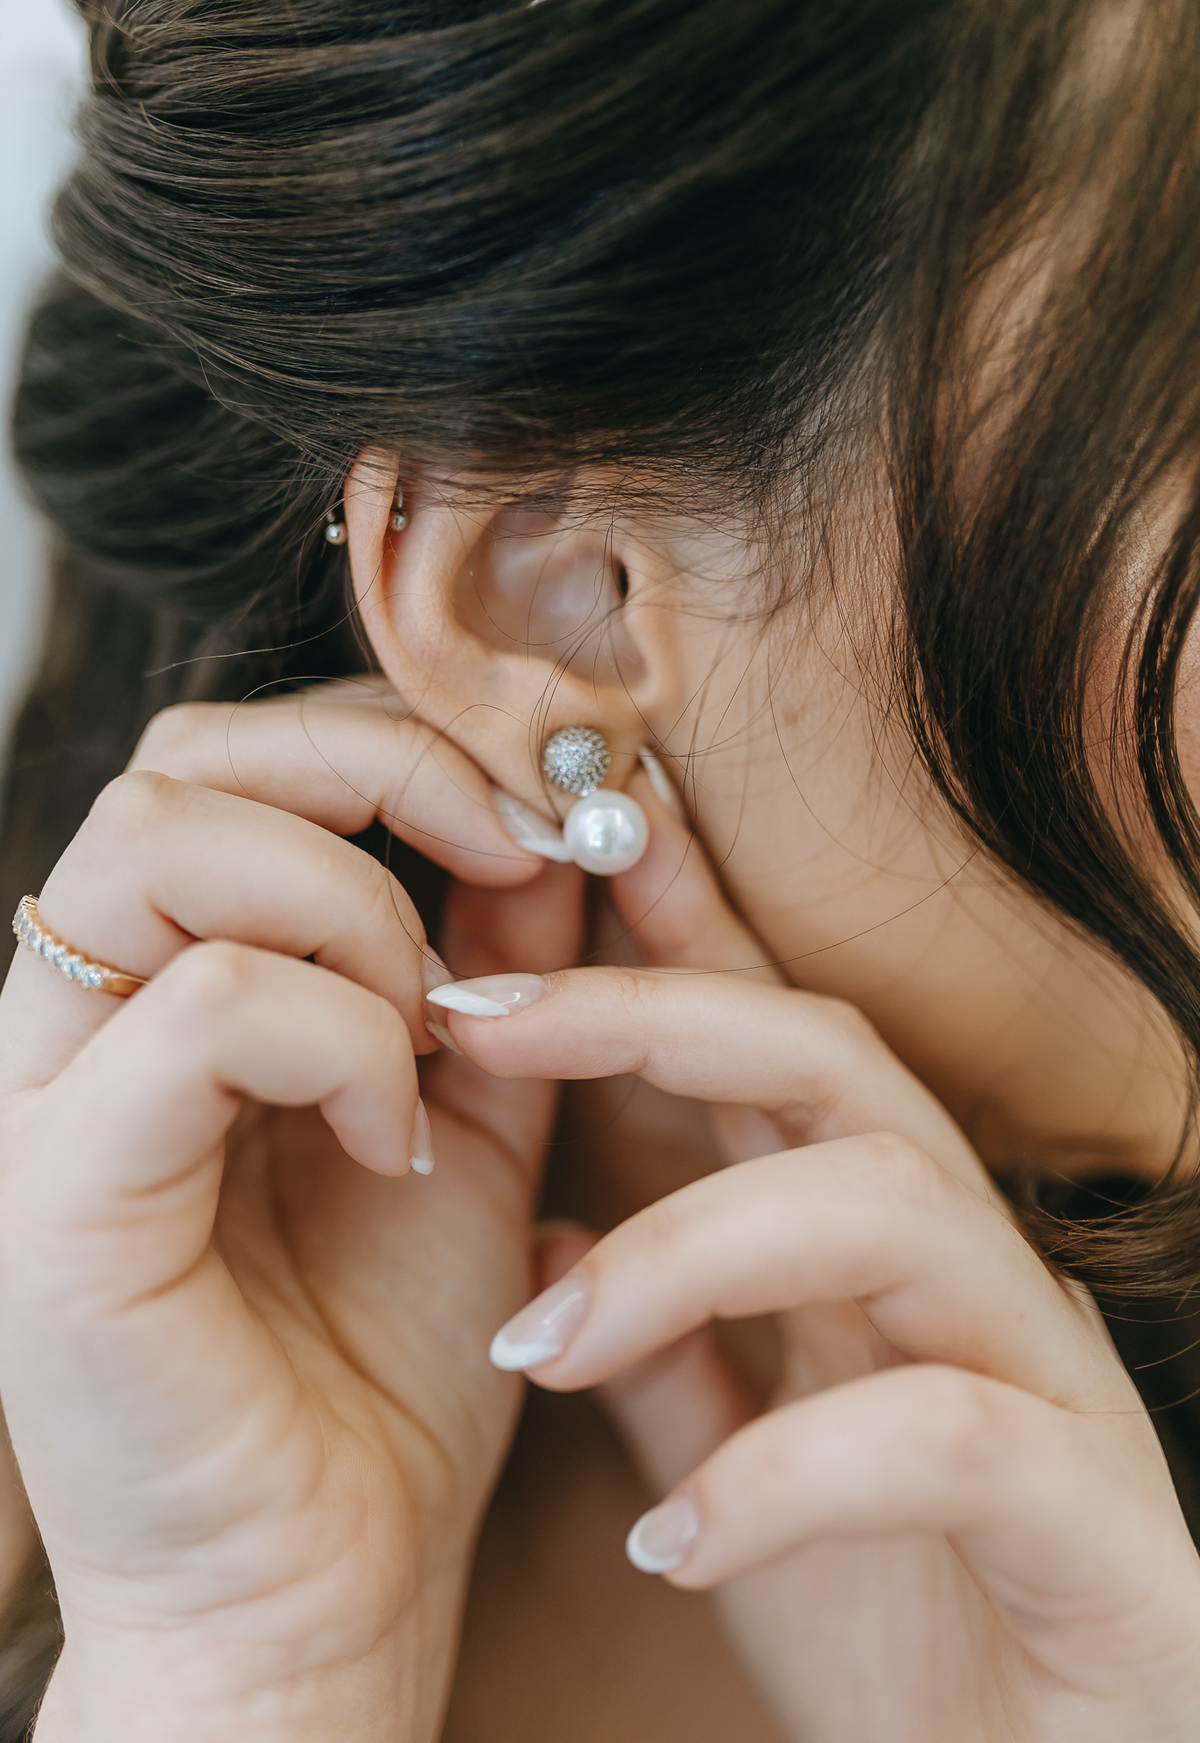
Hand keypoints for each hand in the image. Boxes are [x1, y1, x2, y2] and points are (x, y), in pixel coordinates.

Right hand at [0, 682, 580, 1739]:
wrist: (326, 1579)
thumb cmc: (385, 1357)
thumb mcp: (469, 1118)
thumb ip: (498, 971)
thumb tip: (548, 829)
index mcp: (166, 984)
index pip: (229, 759)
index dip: (389, 744)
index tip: (531, 821)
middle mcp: (81, 1019)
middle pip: (179, 761)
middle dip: (371, 772)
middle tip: (498, 865)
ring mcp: (48, 1098)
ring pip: (161, 843)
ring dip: (347, 909)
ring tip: (426, 1038)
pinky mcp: (58, 1197)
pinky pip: (195, 1011)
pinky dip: (334, 1040)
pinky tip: (396, 1140)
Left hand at [427, 780, 1199, 1742]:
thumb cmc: (905, 1638)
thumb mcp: (742, 1484)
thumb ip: (667, 1355)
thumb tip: (544, 1232)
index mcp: (888, 1261)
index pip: (782, 1048)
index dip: (673, 937)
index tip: (536, 864)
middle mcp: (979, 1283)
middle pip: (837, 1065)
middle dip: (658, 1014)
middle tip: (477, 1024)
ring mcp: (1052, 1387)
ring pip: (898, 1203)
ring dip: (694, 1248)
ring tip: (540, 1338)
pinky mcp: (1098, 1524)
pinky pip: (953, 1436)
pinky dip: (792, 1467)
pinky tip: (677, 1542)